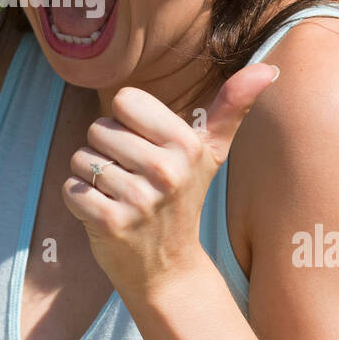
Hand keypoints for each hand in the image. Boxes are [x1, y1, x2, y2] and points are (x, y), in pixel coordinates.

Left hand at [62, 62, 280, 299]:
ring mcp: (138, 199)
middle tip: (132, 179)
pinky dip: (80, 202)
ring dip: (92, 179)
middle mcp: (165, 170)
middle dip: (106, 152)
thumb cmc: (183, 199)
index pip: (125, 100)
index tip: (145, 150)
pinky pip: (71, 189)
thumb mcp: (210, 153)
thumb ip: (231, 107)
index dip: (127, 123)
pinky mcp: (110, 222)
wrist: (169, 271)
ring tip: (120, 198)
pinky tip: (105, 216)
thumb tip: (267, 69)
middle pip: (98, 128)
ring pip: (81, 159)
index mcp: (187, 145)